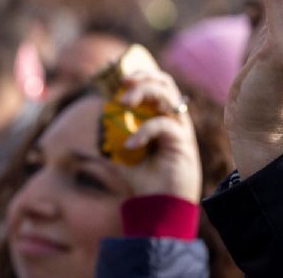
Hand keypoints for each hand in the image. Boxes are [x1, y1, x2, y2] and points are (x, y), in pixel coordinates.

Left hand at [115, 71, 202, 202]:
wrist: (160, 207)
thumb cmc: (145, 181)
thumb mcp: (124, 154)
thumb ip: (115, 137)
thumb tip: (99, 121)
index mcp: (163, 117)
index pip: (158, 85)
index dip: (141, 75)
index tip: (120, 80)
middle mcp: (174, 119)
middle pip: (165, 82)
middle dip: (143, 77)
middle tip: (123, 85)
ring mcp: (181, 128)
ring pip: (167, 94)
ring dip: (144, 91)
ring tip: (123, 104)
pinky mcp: (183, 142)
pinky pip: (163, 125)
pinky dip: (143, 131)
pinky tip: (129, 144)